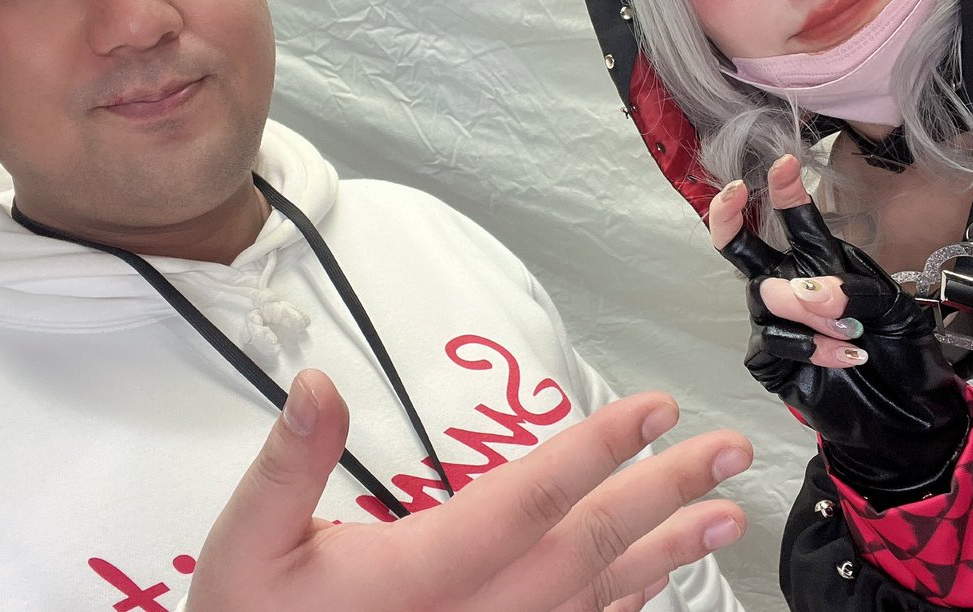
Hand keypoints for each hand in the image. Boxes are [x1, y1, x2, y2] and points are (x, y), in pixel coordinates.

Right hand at [187, 369, 750, 611]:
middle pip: (585, 548)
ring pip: (595, 602)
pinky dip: (623, 609)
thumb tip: (319, 383)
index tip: (656, 408)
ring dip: (665, 554)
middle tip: (728, 453)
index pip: (526, 500)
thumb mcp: (245, 545)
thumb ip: (287, 463)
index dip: (596, 449)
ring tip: (723, 516)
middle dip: (663, 494)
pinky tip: (656, 585)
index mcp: (419, 575)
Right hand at [708, 155, 967, 505]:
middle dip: (728, 216)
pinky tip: (846, 356)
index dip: (784, 190)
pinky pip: (775, 341)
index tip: (785, 162)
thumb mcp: (896, 306)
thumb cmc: (903, 350)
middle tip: (733, 193)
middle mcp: (788, 284)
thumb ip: (854, 288)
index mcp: (820, 261)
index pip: (794, 220)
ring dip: (811, 312)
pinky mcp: (769, 360)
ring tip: (854, 332)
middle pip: (741, 247)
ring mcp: (774, 322)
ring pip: (767, 298)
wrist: (906, 413)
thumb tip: (810, 292)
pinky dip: (812, 347)